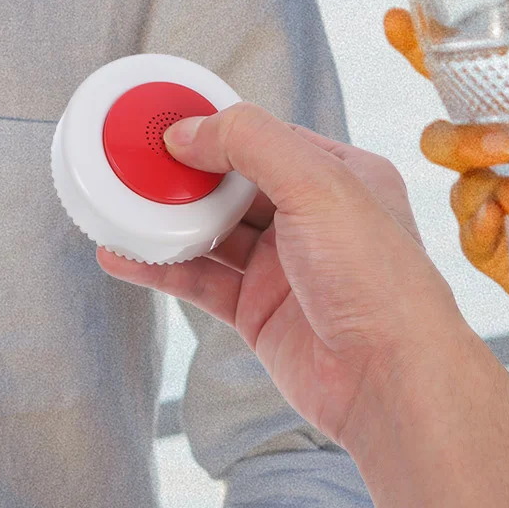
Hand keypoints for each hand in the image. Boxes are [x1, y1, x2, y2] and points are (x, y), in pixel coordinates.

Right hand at [96, 104, 467, 449]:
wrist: (393, 385)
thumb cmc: (380, 283)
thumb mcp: (319, 185)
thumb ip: (251, 142)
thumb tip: (189, 130)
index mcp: (340, 177)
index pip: (266, 137)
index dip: (214, 127)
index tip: (163, 121)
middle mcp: (311, 219)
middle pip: (229, 183)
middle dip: (181, 174)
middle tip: (131, 162)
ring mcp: (283, 267)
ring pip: (208, 231)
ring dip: (163, 221)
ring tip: (115, 206)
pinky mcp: (257, 312)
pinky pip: (197, 279)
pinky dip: (159, 266)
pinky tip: (123, 256)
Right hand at [385, 7, 508, 345]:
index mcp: (504, 125)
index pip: (452, 85)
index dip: (418, 53)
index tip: (397, 22)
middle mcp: (482, 161)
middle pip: (439, 137)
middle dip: (460, 137)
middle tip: (503, 144)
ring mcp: (480, 202)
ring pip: (456, 184)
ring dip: (491, 184)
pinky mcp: (487, 246)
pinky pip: (470, 232)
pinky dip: (484, 223)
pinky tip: (505, 216)